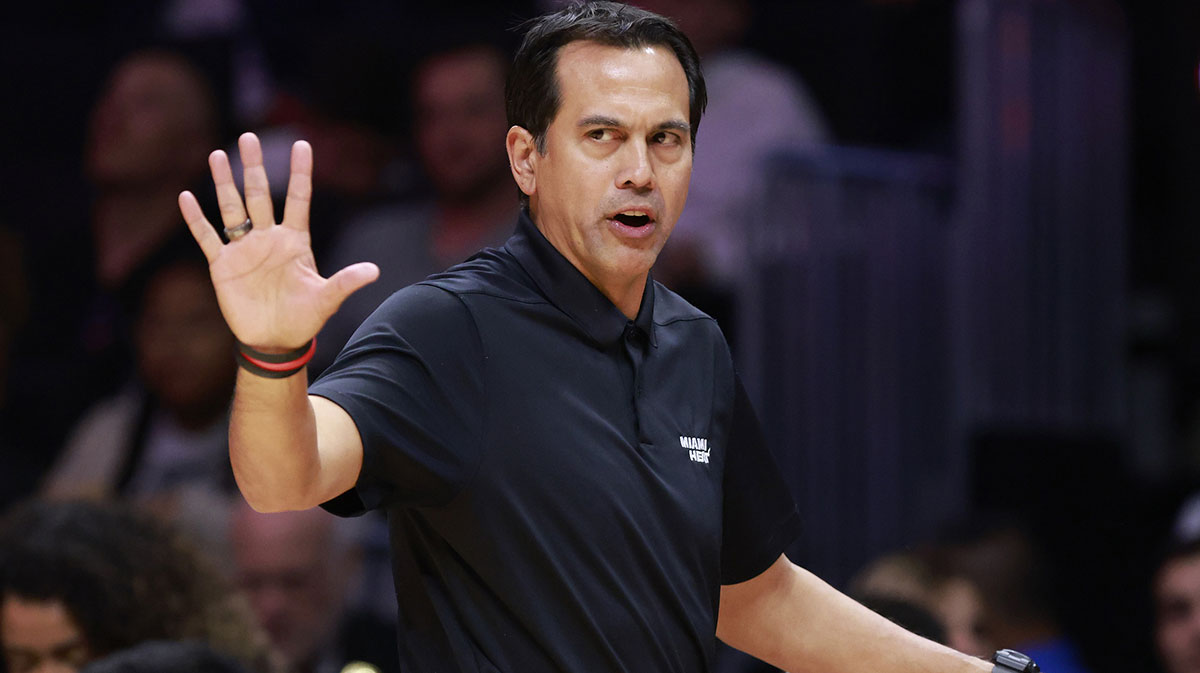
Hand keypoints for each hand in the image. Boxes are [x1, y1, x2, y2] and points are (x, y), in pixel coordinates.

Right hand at [179, 132, 378, 350]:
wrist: (275, 341)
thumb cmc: (304, 318)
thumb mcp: (327, 299)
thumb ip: (346, 282)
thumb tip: (375, 271)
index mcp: (295, 240)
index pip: (298, 199)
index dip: (300, 173)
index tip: (302, 144)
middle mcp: (268, 238)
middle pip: (259, 194)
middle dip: (254, 166)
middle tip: (250, 136)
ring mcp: (244, 249)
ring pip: (232, 208)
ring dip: (224, 183)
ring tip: (218, 155)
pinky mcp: (222, 265)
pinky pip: (207, 236)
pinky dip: (196, 219)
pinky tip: (186, 197)